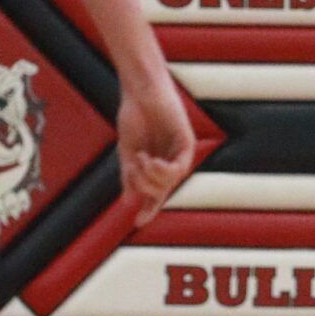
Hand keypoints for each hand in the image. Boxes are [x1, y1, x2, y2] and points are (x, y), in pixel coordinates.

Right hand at [116, 78, 196, 226]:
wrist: (139, 92)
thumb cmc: (133, 117)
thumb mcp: (127, 152)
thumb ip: (129, 176)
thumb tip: (127, 201)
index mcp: (157, 164)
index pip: (156, 193)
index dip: (149, 209)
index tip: (137, 223)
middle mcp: (171, 161)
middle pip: (160, 191)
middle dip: (142, 185)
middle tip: (131, 167)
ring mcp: (180, 153)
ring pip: (168, 183)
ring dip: (150, 176)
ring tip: (140, 158)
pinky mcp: (187, 143)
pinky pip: (178, 169)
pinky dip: (162, 170)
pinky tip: (150, 160)